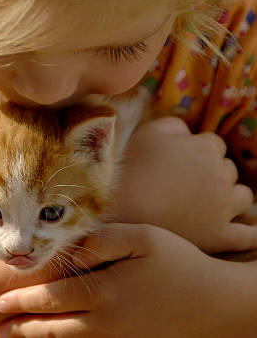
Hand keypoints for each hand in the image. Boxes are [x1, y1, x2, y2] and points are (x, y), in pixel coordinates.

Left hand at [0, 223, 247, 337]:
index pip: (54, 297)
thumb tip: (72, 250)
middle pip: (55, 327)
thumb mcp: (142, 239)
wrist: (212, 303)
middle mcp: (106, 322)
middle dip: (24, 326)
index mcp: (105, 291)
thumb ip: (103, 241)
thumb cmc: (176, 262)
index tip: (2, 300)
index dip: (25, 300)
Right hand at [111, 117, 256, 252]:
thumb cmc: (132, 166)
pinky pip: (247, 236)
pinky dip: (251, 234)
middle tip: (186, 182)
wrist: (119, 209)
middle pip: (228, 170)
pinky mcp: (219, 237)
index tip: (180, 161)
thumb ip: (176, 126)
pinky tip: (250, 232)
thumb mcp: (149, 131)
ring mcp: (223, 208)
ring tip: (209, 203)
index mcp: (207, 148)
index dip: (197, 151)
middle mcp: (221, 176)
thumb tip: (188, 133)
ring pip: (242, 197)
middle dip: (212, 173)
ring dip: (230, 196)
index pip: (214, 145)